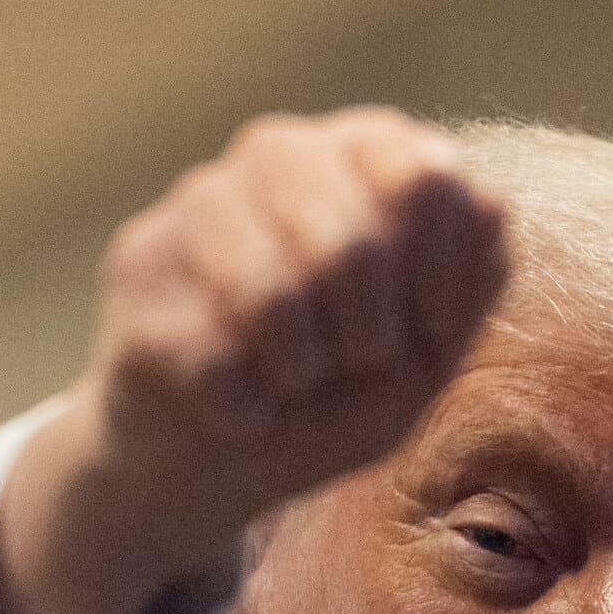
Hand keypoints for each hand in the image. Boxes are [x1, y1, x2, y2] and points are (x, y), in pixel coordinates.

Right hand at [0, 108, 506, 613]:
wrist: (219, 461)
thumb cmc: (339, 394)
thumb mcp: (431, 350)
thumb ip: (470, 278)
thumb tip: (477, 203)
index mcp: (367, 155)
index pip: (426, 177)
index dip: (439, 276)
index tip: (429, 331)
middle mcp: (282, 151)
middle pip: (356, 243)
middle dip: (370, 337)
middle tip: (353, 362)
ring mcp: (200, 200)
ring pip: (276, 296)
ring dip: (303, 371)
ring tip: (293, 379)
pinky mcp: (135, 263)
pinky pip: (214, 357)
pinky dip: (246, 410)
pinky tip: (236, 405)